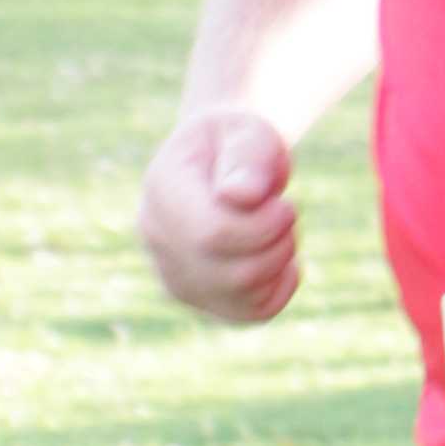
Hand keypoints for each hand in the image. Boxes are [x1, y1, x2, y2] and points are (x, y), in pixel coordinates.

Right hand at [140, 106, 299, 321]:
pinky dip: (278, 290)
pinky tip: (281, 260)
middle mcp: (157, 237)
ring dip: (279, 263)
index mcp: (162, 189)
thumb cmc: (238, 142)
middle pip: (231, 274)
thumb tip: (241, 196)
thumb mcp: (246, 132)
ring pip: (241, 297)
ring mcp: (173, 272)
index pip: (212, 234)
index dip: (263, 227)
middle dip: (277, 244)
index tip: (284, 202)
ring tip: (280, 231)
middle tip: (286, 212)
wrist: (222, 160)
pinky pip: (248, 314)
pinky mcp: (198, 297)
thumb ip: (246, 158)